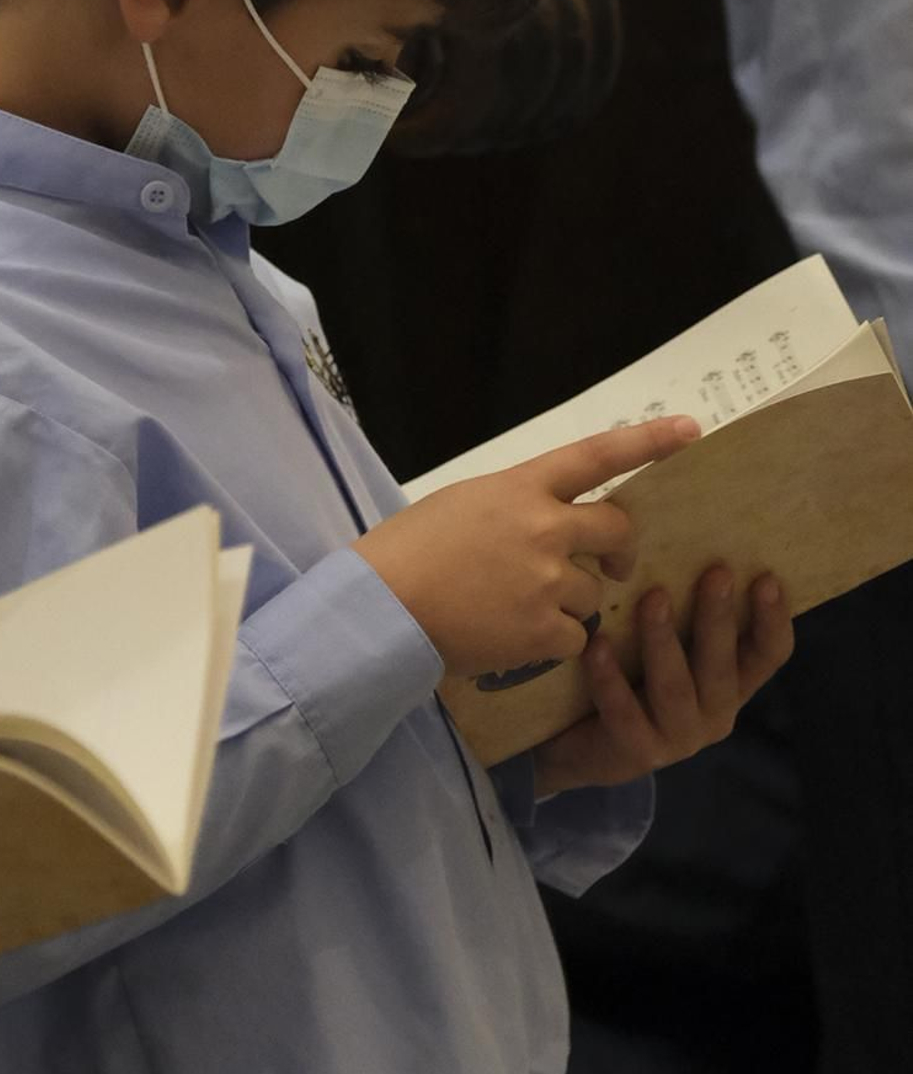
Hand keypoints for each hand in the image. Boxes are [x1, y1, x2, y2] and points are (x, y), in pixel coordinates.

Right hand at [360, 417, 699, 675]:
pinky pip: (576, 637)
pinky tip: (515, 637)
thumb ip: (516, 506)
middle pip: (615, 529)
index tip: (691, 431)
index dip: (648, 441)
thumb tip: (551, 524)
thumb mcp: (464, 503)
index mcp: (521, 486)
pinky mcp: (543, 630)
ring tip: (518, 608)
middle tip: (612, 563)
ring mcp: (547, 580)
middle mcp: (544, 527)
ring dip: (569, 602)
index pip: (597, 455)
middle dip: (620, 547)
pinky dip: (553, 641)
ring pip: (592, 592)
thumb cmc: (409, 549)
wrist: (381, 608)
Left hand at [532, 566, 795, 797]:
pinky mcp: (640, 752)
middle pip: (724, 667)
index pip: (770, 655)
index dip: (774, 620)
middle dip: (720, 618)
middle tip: (717, 572)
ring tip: (653, 598)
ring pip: (676, 687)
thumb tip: (694, 546)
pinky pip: (624, 711)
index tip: (767, 577)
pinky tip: (596, 645)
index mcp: (732, 685)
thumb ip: (688, 616)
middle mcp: (716, 714)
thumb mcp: (673, 648)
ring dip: (664, 640)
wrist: (587, 748)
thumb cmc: (637, 680)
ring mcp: (680, 737)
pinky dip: (610, 677)